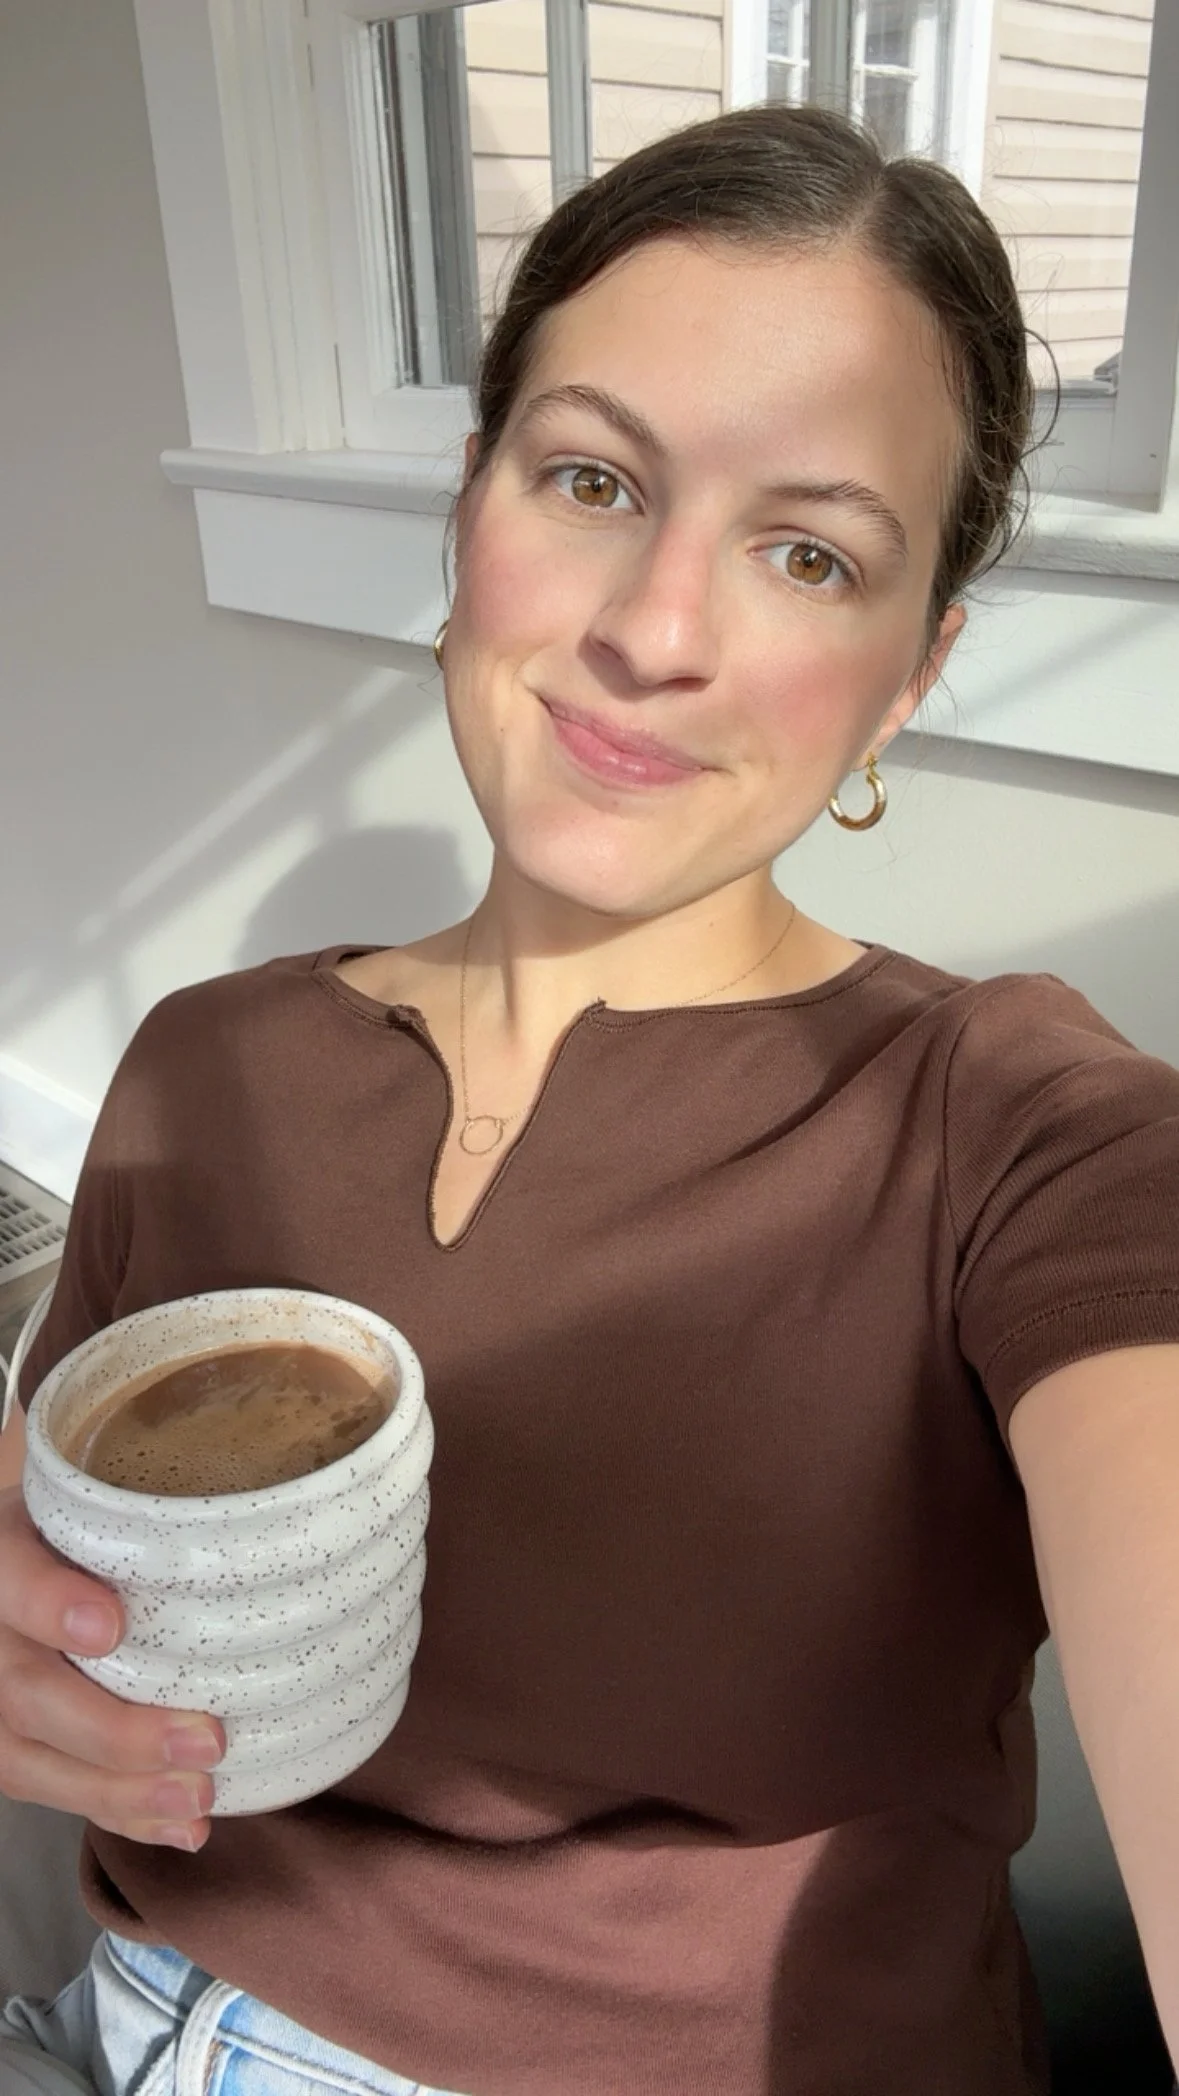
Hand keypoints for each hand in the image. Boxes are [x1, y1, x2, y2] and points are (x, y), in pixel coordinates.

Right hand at [0, 1486, 223, 1847]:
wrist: (35, 1562)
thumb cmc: (93, 1529)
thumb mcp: (106, 1503)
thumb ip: (151, 1524)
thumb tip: (265, 1535)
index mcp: (3, 1553)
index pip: (11, 1578)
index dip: (50, 1605)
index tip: (110, 1626)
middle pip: (27, 1693)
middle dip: (116, 1731)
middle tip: (208, 1740)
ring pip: (31, 1761)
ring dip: (125, 1791)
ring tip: (201, 1796)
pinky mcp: (7, 1749)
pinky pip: (51, 1793)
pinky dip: (122, 1815)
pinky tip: (182, 1827)